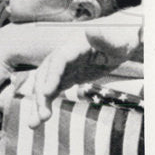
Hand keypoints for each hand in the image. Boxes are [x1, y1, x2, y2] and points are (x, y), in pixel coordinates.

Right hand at [19, 23, 140, 127]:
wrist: (118, 43)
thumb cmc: (121, 41)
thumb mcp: (118, 41)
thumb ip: (105, 38)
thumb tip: (91, 29)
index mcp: (74, 46)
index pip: (58, 61)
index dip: (51, 76)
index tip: (45, 93)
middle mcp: (62, 56)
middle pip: (46, 75)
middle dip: (40, 96)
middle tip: (42, 117)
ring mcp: (63, 68)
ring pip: (44, 85)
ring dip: (38, 104)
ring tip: (33, 125)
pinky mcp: (66, 77)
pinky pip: (52, 91)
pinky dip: (45, 104)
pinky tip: (40, 119)